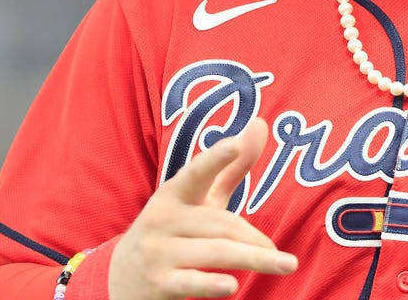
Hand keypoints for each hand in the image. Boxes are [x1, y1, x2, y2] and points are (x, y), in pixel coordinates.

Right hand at [108, 117, 297, 298]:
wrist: (122, 278)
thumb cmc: (172, 231)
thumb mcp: (196, 200)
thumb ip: (229, 168)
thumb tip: (259, 124)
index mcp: (173, 194)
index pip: (196, 172)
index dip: (215, 158)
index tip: (234, 145)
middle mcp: (162, 218)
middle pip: (220, 223)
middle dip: (254, 238)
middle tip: (283, 256)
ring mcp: (158, 252)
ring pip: (214, 252)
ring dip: (253, 259)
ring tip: (285, 264)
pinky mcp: (160, 283)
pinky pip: (191, 282)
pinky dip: (212, 284)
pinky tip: (233, 286)